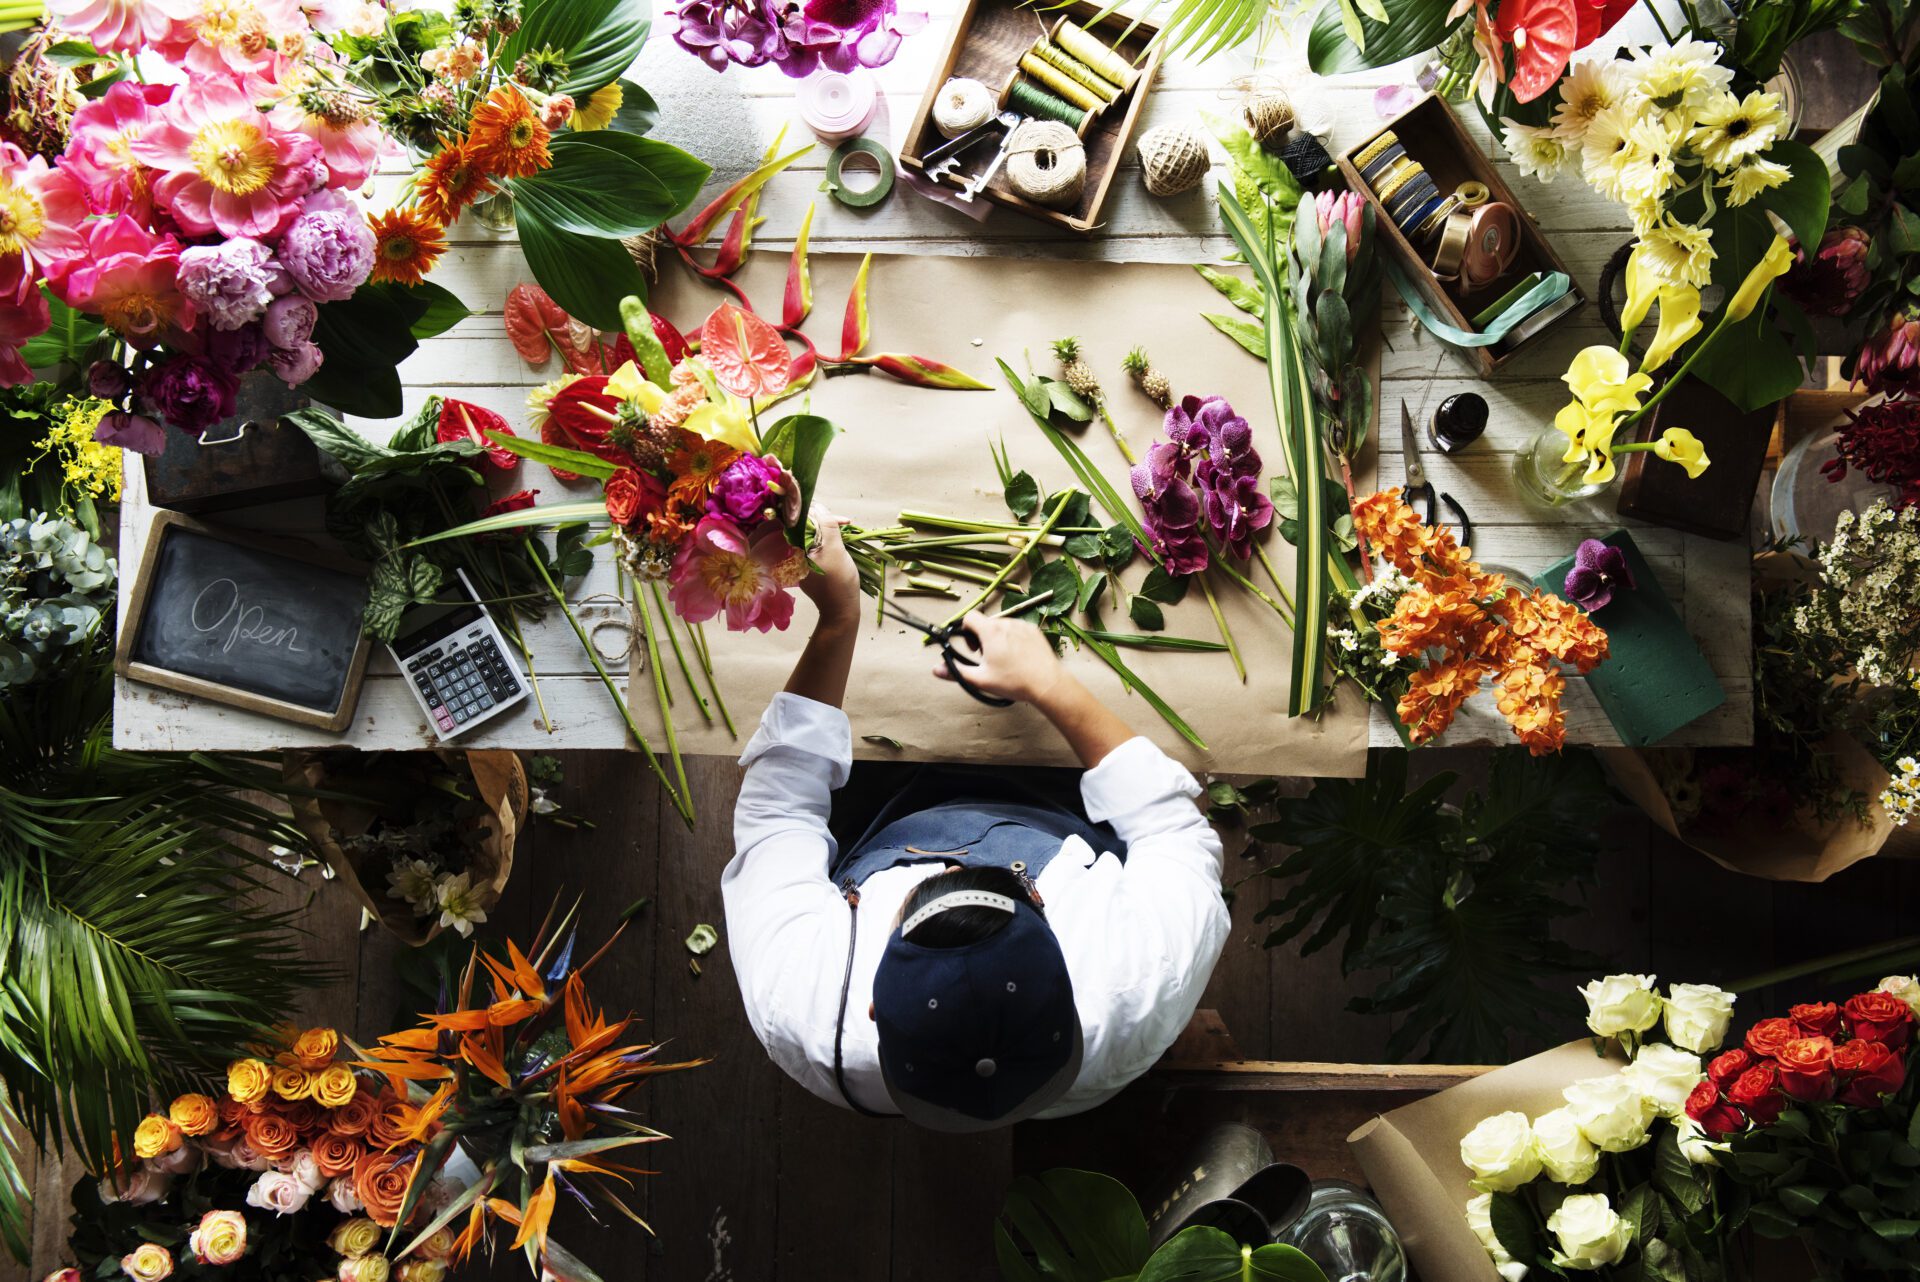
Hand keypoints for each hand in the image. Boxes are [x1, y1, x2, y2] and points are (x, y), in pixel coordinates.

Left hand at [801, 507, 860, 628]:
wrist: (840, 609)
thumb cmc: (838, 581)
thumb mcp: (835, 549)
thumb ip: (826, 525)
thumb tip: (818, 505)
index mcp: (793, 548)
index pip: (795, 519)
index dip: (812, 511)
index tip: (832, 514)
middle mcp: (792, 552)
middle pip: (803, 525)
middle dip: (823, 519)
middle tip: (842, 521)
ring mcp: (799, 558)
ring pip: (810, 533)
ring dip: (827, 527)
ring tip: (844, 526)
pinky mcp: (808, 562)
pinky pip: (814, 543)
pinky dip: (826, 538)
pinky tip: (839, 537)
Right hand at [933, 612, 1068, 706]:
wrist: (1047, 683)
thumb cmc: (1014, 681)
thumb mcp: (980, 680)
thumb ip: (956, 672)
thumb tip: (936, 670)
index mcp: (990, 631)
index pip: (970, 617)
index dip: (966, 631)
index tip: (973, 648)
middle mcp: (1006, 623)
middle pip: (986, 623)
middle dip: (982, 638)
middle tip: (988, 658)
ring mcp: (1022, 625)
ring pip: (1002, 626)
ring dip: (998, 638)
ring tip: (1005, 660)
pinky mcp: (1033, 630)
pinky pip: (1017, 629)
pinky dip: (1013, 639)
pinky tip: (1019, 657)